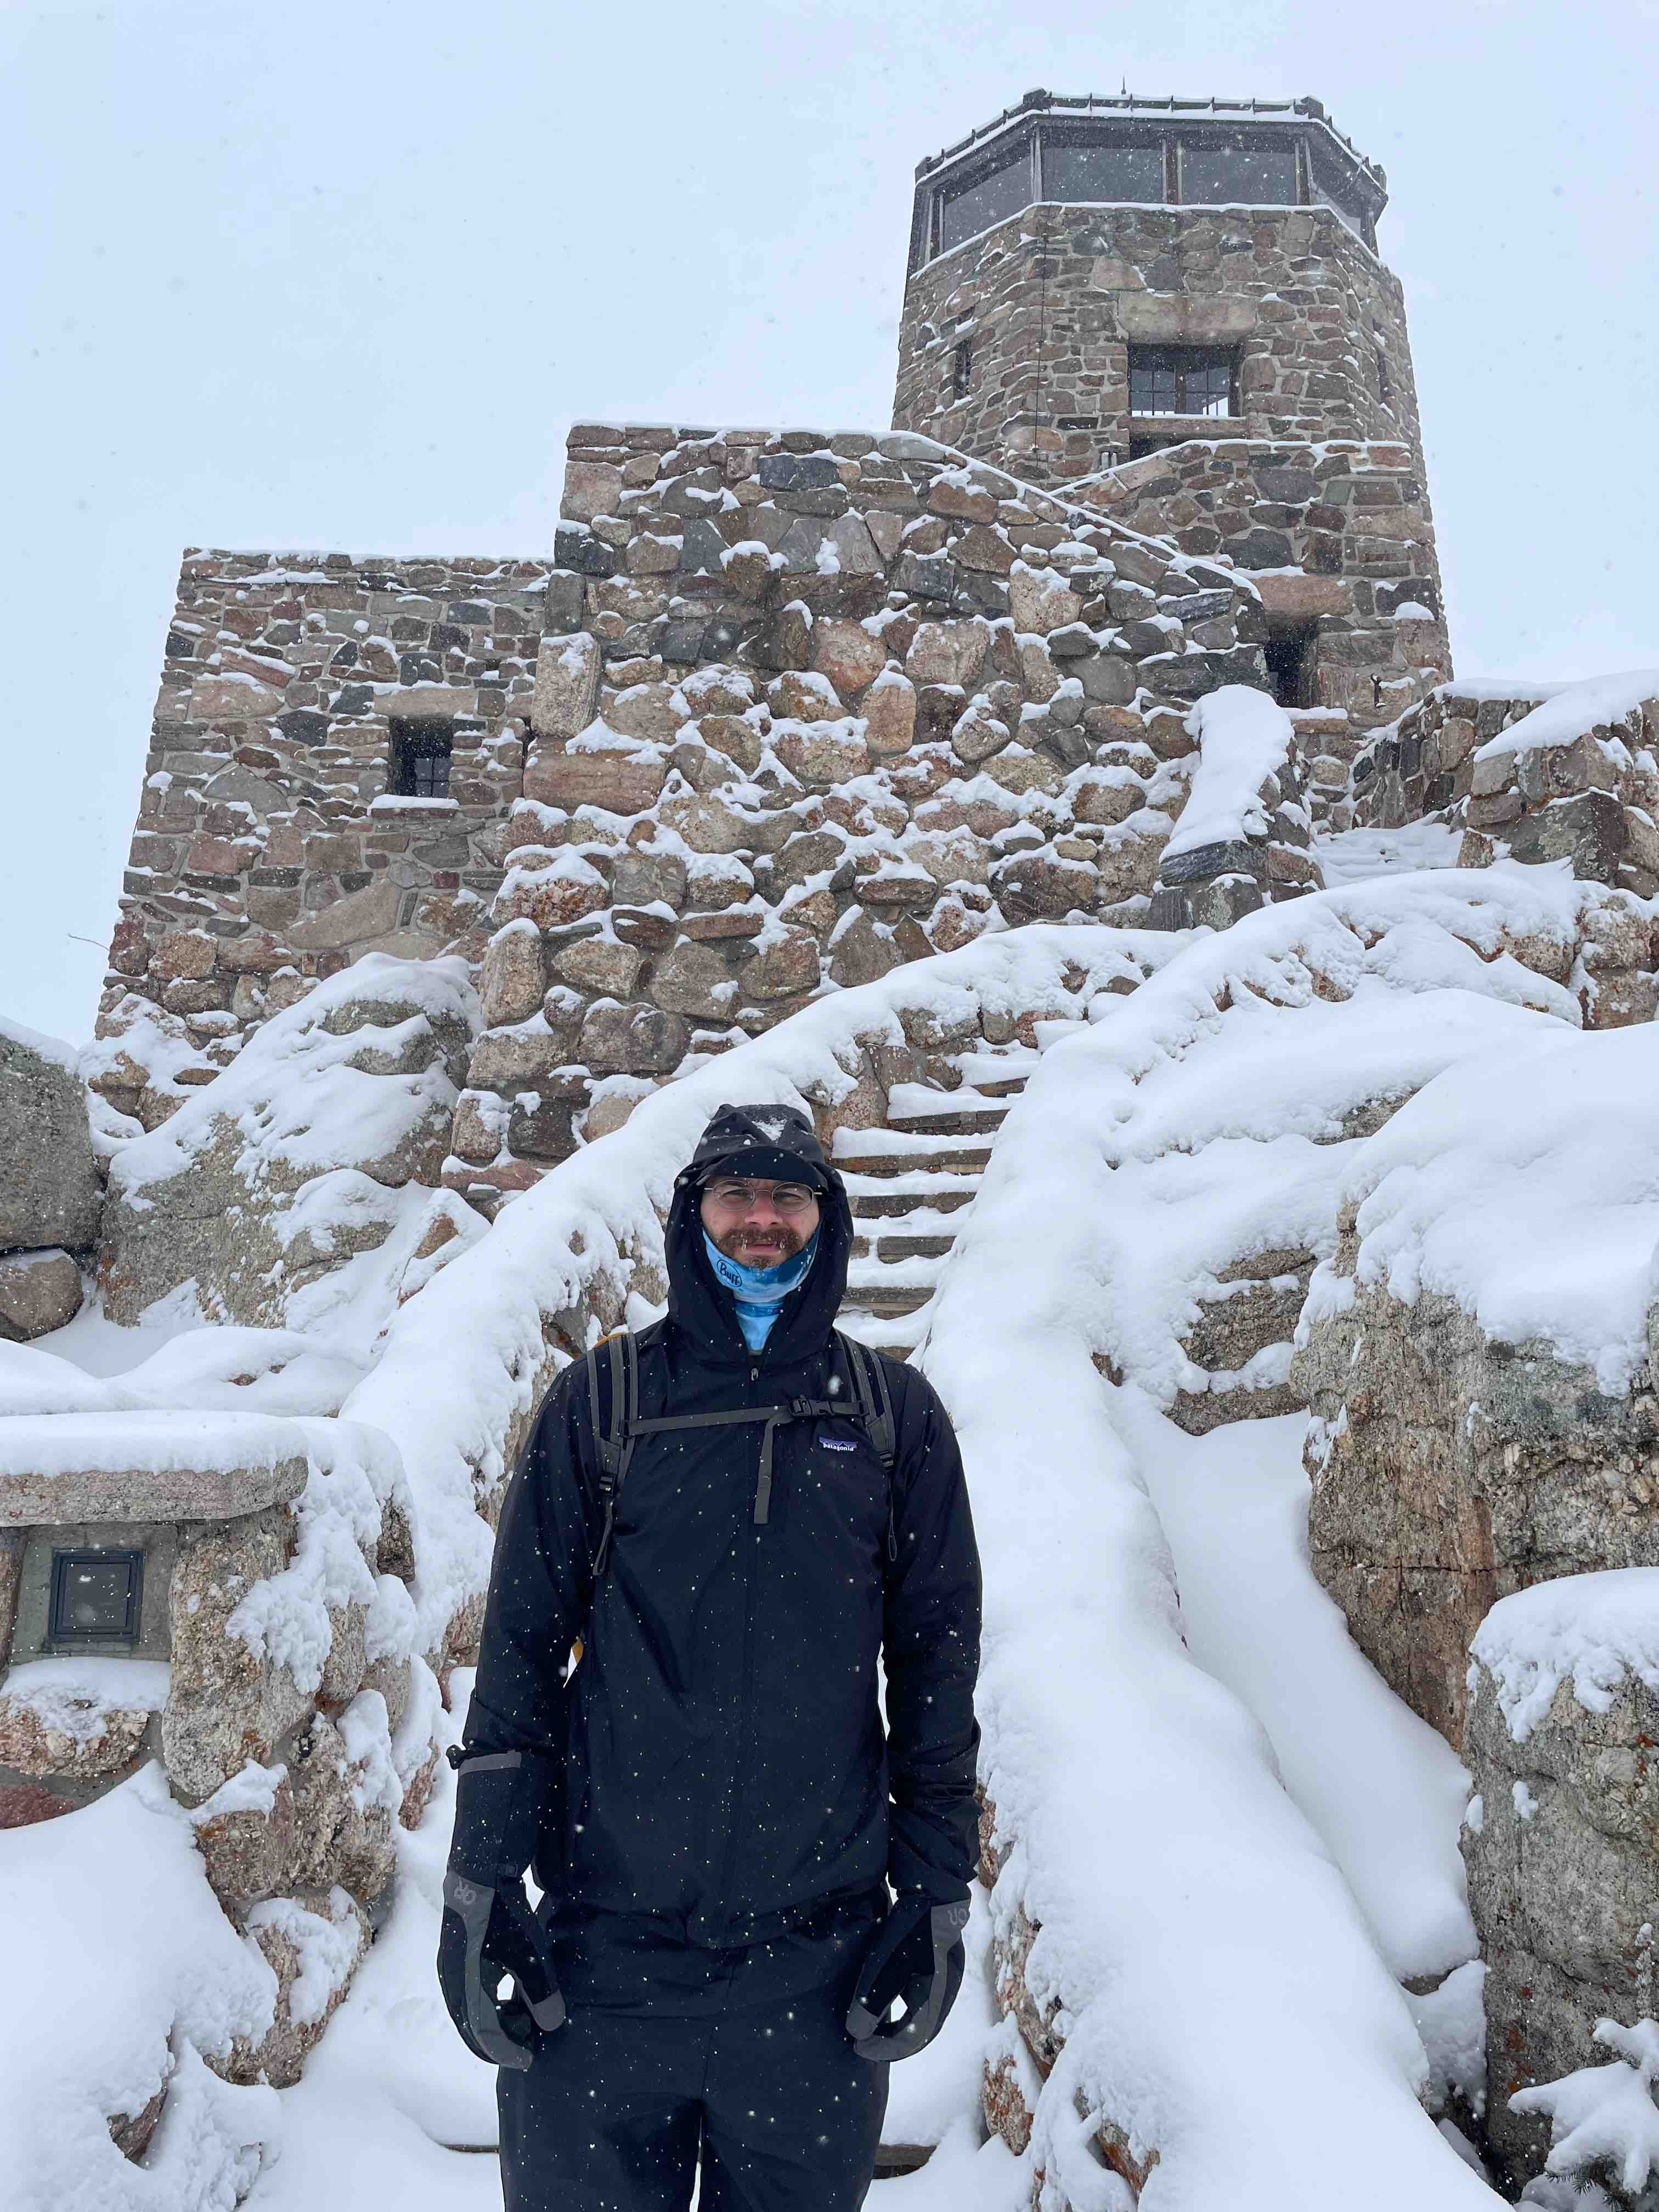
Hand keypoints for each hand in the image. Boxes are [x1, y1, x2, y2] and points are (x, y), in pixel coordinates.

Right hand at [437, 1871, 565, 2070]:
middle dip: (499, 2041)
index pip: (484, 2037)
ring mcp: (453, 1966)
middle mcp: (453, 1983)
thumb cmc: (503, 1914)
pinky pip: (470, 1991)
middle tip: (527, 2045)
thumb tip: (551, 2026)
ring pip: (471, 2009)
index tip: (530, 2060)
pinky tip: (508, 1995)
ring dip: (493, 2021)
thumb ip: (540, 1993)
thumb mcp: (528, 1954)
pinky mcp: (459, 1952)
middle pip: (473, 2027)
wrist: (480, 1870)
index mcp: (466, 1991)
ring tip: (521, 2022)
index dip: (508, 2052)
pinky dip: (488, 2002)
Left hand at [845, 1895, 968, 2061]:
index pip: (910, 2040)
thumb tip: (857, 2034)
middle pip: (920, 2031)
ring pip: (922, 2014)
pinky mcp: (939, 1963)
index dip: (883, 2049)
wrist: (932, 1889)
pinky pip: (922, 1997)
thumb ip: (872, 2004)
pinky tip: (887, 2000)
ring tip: (873, 2026)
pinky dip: (904, 2007)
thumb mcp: (886, 1967)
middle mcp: (945, 1993)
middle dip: (892, 2042)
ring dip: (898, 2025)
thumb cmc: (910, 1930)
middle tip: (864, 2042)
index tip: (857, 2046)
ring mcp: (945, 1977)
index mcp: (935, 2000)